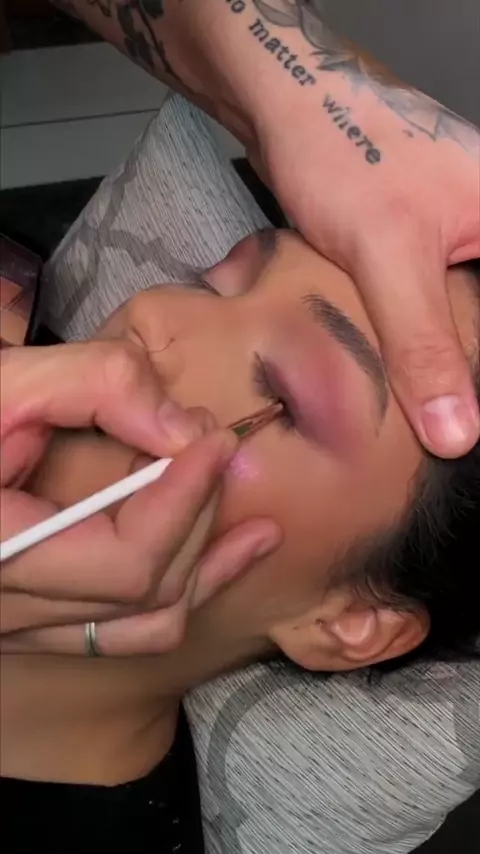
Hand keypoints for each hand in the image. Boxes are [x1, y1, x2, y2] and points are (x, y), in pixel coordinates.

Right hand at [1, 343, 279, 653]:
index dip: (182, 498)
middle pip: (143, 590)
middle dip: (197, 515)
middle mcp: (5, 610)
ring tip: (258, 527)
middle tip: (220, 447)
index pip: (123, 560)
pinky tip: (225, 557)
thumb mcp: (2, 384)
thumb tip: (184, 428)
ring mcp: (21, 625)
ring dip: (205, 568)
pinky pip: (124, 629)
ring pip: (143, 625)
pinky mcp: (36, 617)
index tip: (215, 437)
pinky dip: (180, 591)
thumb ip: (96, 386)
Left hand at [250, 20, 479, 458]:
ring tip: (421, 412)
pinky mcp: (422, 248)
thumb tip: (456, 434)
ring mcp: (460, 238)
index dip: (478, 372)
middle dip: (464, 373)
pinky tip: (396, 371)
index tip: (463, 419)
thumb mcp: (390, 255)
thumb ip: (424, 345)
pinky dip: (415, 339)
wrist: (287, 106)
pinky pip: (432, 307)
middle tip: (440, 426)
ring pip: (462, 320)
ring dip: (441, 363)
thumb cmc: (345, 154)